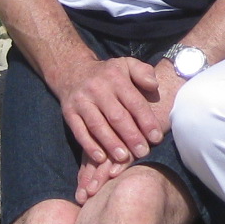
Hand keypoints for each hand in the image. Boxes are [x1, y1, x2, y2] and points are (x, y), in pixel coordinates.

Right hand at [73, 61, 186, 202]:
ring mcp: (81, 102)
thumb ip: (143, 72)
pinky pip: (79, 132)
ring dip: (111, 143)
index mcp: (115, 78)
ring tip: (123, 158)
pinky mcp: (68, 113)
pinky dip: (89, 146)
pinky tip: (101, 158)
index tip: (156, 138)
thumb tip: (154, 85)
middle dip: (131, 136)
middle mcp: (97, 89)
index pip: (134, 102)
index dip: (146, 121)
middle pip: (116, 116)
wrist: (72, 70)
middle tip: (143, 152)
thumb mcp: (127, 65)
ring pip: (97, 126)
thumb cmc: (108, 74)